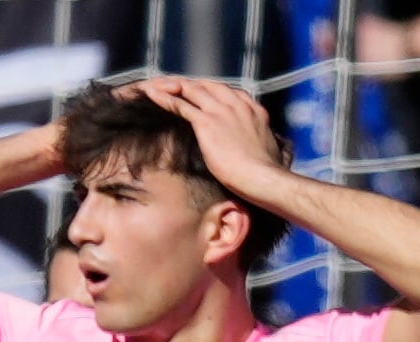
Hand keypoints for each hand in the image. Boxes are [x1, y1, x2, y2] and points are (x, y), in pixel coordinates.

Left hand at [132, 76, 286, 199]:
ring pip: (192, 89)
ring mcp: (221, 111)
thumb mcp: (268, 150)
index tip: (201, 94)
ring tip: (157, 86)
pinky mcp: (207, 122)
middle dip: (189, 85)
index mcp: (253, 110)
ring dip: (172, 85)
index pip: (228, 91)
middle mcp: (237, 105)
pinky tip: (151, 95)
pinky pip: (181, 105)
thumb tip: (262, 151)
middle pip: (208, 85)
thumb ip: (259, 142)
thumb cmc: (266, 174)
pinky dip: (164, 97)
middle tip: (173, 87)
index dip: (211, 91)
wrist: (262, 178)